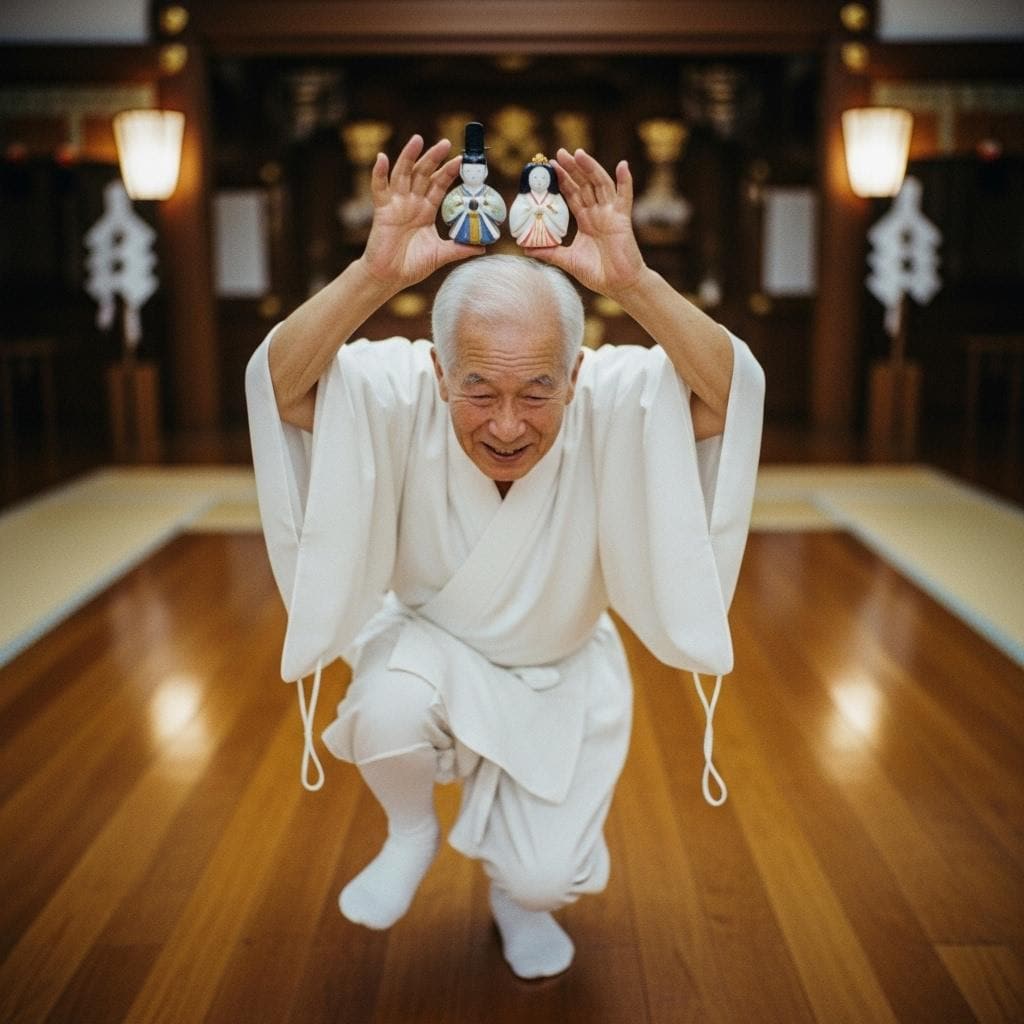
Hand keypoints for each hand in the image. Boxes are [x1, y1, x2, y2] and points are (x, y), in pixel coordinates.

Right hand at [361, 134, 482, 289]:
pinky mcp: (382, 211)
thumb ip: (460, 248)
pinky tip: (382, 158)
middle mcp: (411, 203)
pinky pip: (379, 188)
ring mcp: (396, 204)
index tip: (462, 160)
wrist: (390, 278)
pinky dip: (379, 173)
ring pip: (403, 174)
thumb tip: (483, 247)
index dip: (449, 171)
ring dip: (409, 156)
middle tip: (446, 143)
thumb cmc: (412, 265)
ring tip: (418, 139)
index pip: (439, 185)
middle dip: (434, 158)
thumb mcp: (441, 254)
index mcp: (426, 210)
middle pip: (423, 174)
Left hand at [529, 148, 645, 300]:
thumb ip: (548, 252)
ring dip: (591, 168)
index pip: (572, 194)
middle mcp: (598, 213)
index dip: (562, 180)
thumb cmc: (596, 273)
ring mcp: (610, 214)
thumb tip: (525, 248)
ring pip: (600, 185)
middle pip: (584, 184)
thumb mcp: (566, 260)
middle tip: (560, 153)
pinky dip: (625, 181)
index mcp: (585, 220)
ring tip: (579, 154)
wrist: (617, 286)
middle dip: (572, 169)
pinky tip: (622, 166)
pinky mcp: (622, 219)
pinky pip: (625, 197)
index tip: (550, 167)